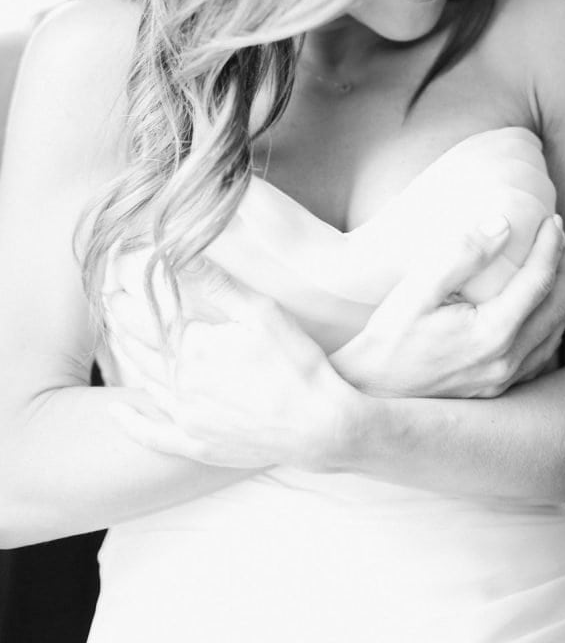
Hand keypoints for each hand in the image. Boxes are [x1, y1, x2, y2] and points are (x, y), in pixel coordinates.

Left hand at [106, 259, 356, 468]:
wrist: (320, 426)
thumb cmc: (296, 364)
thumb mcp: (261, 313)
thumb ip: (218, 284)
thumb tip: (181, 254)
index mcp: (194, 348)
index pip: (147, 317)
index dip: (127, 299)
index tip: (112, 282)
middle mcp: (182, 383)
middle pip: (140, 348)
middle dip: (122, 323)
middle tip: (109, 303)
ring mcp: (187, 418)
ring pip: (145, 383)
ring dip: (126, 358)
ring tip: (116, 338)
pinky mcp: (198, 445)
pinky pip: (154, 436)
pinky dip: (133, 425)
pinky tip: (117, 414)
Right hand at [330, 215, 564, 398]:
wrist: (369, 393)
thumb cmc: (388, 338)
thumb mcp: (417, 289)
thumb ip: (460, 255)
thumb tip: (503, 225)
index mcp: (492, 333)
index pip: (537, 281)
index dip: (548, 248)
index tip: (552, 222)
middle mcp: (505, 361)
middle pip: (554, 307)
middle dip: (563, 269)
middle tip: (561, 239)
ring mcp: (502, 380)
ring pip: (552, 335)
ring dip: (563, 298)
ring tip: (562, 270)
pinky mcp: (494, 391)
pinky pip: (540, 359)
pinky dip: (552, 330)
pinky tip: (548, 317)